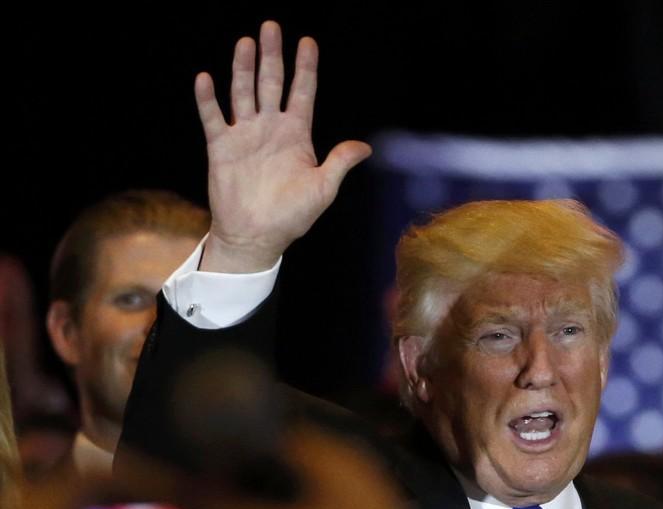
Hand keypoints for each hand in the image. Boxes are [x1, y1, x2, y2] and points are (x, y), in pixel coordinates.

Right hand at [196, 21, 371, 272]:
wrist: (257, 236)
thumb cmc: (292, 216)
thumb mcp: (323, 189)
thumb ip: (339, 162)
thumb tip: (365, 147)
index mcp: (297, 136)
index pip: (302, 93)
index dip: (306, 68)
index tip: (308, 42)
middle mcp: (271, 129)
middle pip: (271, 83)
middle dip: (272, 55)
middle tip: (271, 26)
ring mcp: (245, 135)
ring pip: (243, 92)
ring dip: (243, 68)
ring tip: (245, 42)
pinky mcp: (221, 147)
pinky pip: (213, 118)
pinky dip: (208, 99)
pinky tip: (205, 78)